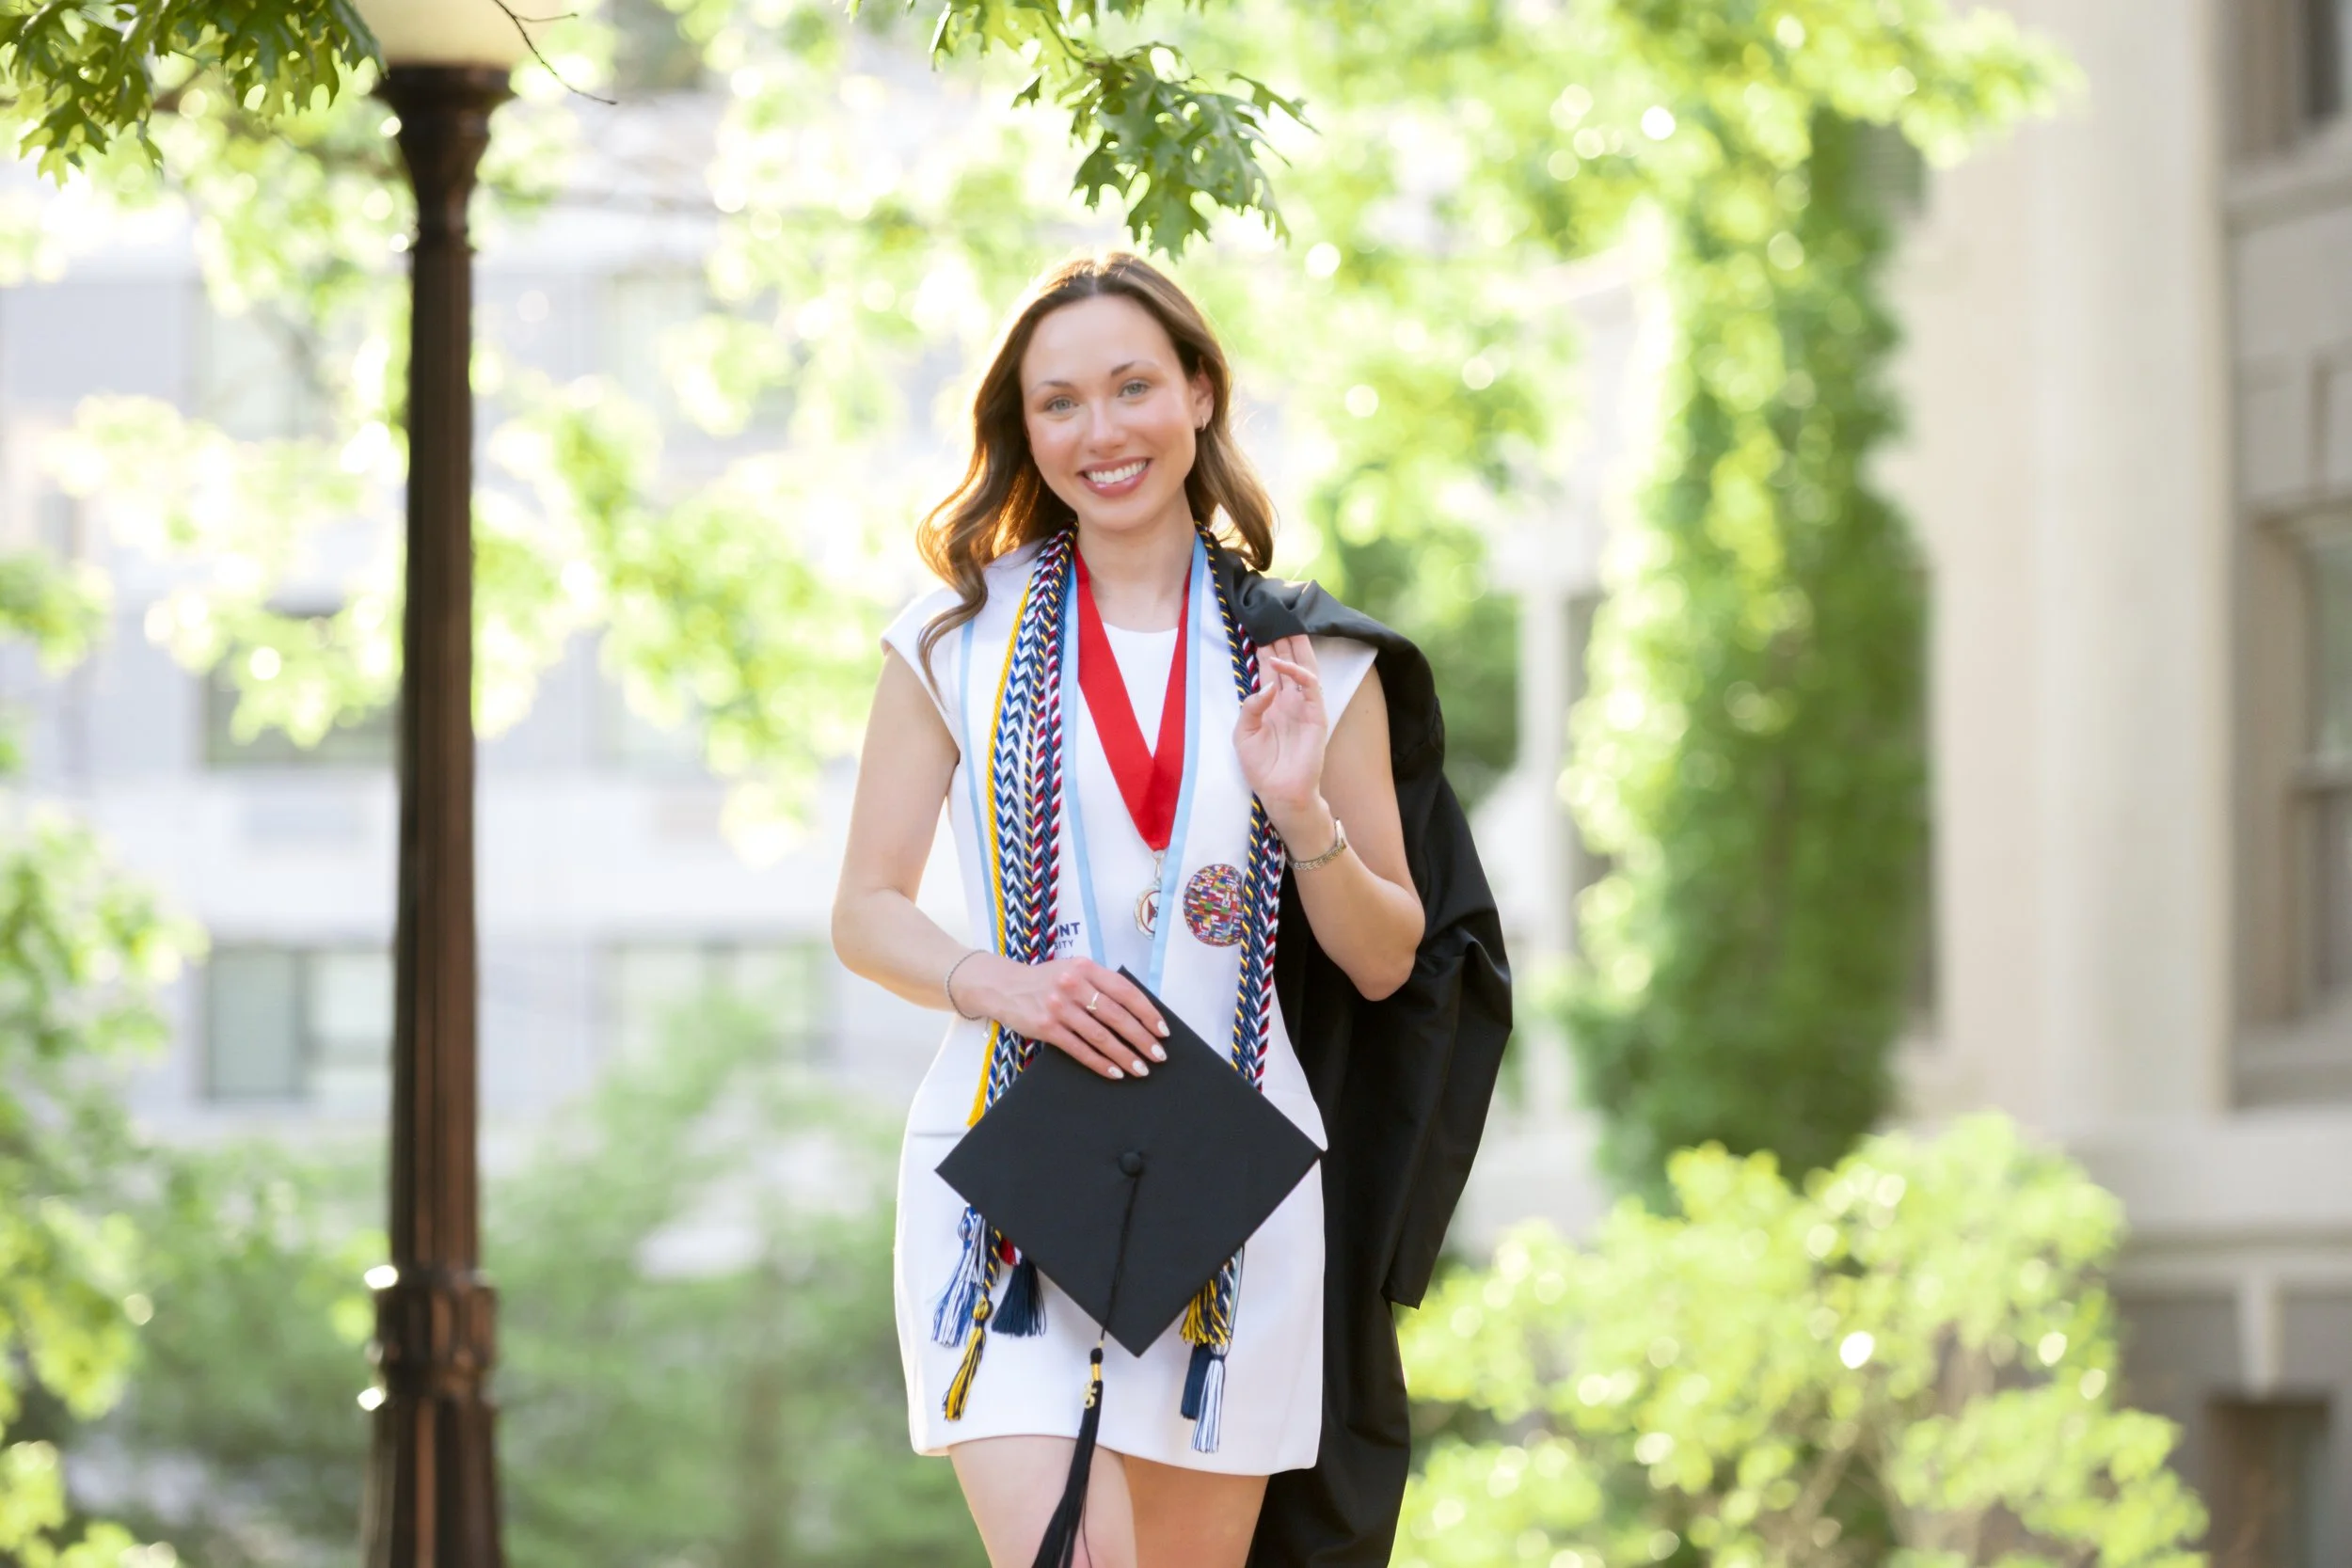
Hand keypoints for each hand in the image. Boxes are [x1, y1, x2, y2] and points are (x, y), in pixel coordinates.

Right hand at [963, 954, 1168, 1079]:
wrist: (1004, 986)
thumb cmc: (1046, 980)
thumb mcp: (1074, 971)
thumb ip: (1101, 984)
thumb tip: (1138, 1012)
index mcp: (1086, 967)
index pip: (1126, 991)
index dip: (1147, 1013)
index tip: (1162, 1031)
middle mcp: (1074, 985)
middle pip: (1117, 1016)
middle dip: (1142, 1039)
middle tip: (1158, 1056)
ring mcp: (1059, 1007)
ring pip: (1101, 1036)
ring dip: (1125, 1055)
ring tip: (1140, 1069)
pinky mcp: (1046, 1028)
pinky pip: (1080, 1049)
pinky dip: (1100, 1063)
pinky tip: (1114, 1072)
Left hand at [1233, 634, 1327, 817]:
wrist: (1280, 792)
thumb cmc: (1261, 766)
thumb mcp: (1244, 733)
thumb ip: (1251, 707)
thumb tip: (1267, 685)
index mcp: (1271, 703)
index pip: (1269, 668)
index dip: (1264, 648)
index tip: (1255, 625)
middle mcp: (1288, 700)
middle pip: (1287, 661)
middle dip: (1281, 639)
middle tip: (1273, 615)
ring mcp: (1304, 705)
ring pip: (1303, 667)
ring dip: (1295, 647)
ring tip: (1285, 625)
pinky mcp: (1316, 715)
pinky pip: (1311, 687)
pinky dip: (1299, 672)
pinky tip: (1283, 663)